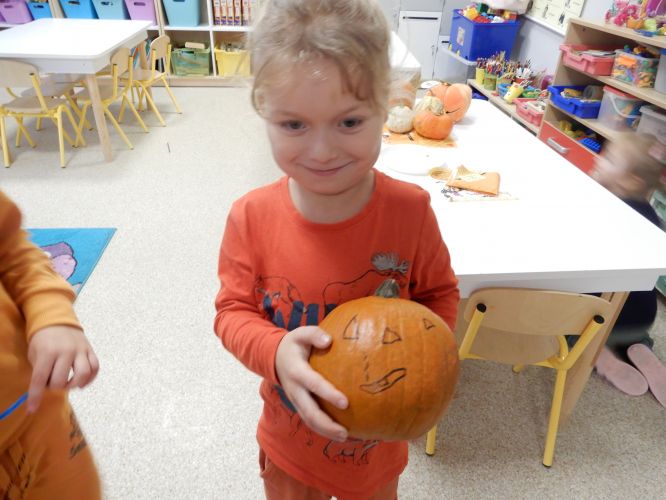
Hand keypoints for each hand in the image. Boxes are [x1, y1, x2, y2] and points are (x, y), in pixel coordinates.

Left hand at [27, 325, 98, 412]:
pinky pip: (95, 368)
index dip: (36, 396)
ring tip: (69, 384)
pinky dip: (89, 379)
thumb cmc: (43, 340)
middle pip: (62, 380)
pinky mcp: (90, 350)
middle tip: (52, 384)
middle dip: (55, 387)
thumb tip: (44, 391)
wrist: (58, 321)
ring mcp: (81, 350)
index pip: (41, 378)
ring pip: (83, 374)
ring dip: (74, 385)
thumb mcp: (35, 353)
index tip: (32, 408)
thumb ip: (40, 371)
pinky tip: (82, 383)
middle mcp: (66, 351)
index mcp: (48, 351)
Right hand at [275, 326, 348, 441]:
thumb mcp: (301, 333)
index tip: (345, 403)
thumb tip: (329, 341)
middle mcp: (294, 389)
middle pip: (309, 412)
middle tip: (345, 432)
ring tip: (344, 436)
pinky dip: (322, 429)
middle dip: (326, 424)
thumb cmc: (294, 344)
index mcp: (296, 371)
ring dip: (325, 431)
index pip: (313, 385)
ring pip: (308, 420)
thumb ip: (314, 334)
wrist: (273, 357)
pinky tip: (338, 432)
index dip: (328, 394)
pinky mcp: (298, 405)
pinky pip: (309, 419)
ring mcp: (295, 399)